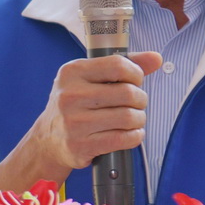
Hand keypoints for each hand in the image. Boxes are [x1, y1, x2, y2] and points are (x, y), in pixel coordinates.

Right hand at [22, 51, 165, 173]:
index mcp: (72, 72)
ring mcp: (74, 122)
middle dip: (140, 100)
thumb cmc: (75, 105)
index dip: (136, 73)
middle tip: (136, 104)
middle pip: (128, 93)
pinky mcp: (81, 145)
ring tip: (133, 120)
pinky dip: (135, 136)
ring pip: (128, 117)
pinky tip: (131, 133)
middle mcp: (70, 95)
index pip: (118, 65)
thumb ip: (123, 66)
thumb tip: (155, 58)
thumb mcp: (90, 79)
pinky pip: (123, 138)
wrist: (48, 139)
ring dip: (139, 120)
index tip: (135, 81)